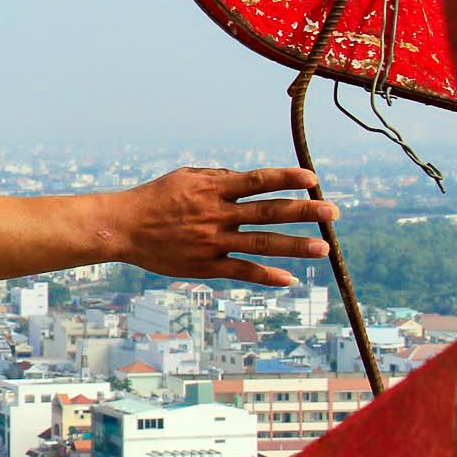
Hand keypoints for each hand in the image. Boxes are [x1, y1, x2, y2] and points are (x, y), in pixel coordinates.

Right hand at [112, 167, 335, 286]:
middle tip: (333, 213)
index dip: (287, 179)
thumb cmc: (156, 198)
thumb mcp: (186, 177)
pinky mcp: (205, 265)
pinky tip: (289, 280)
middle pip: (268, 212)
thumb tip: (251, 179)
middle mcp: (216, 214)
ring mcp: (212, 241)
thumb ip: (219, 178)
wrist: (123, 227)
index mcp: (212, 189)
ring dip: (295, 246)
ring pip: (261, 243)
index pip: (258, 181)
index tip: (313, 179)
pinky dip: (266, 276)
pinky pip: (241, 271)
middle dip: (304, 212)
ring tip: (324, 248)